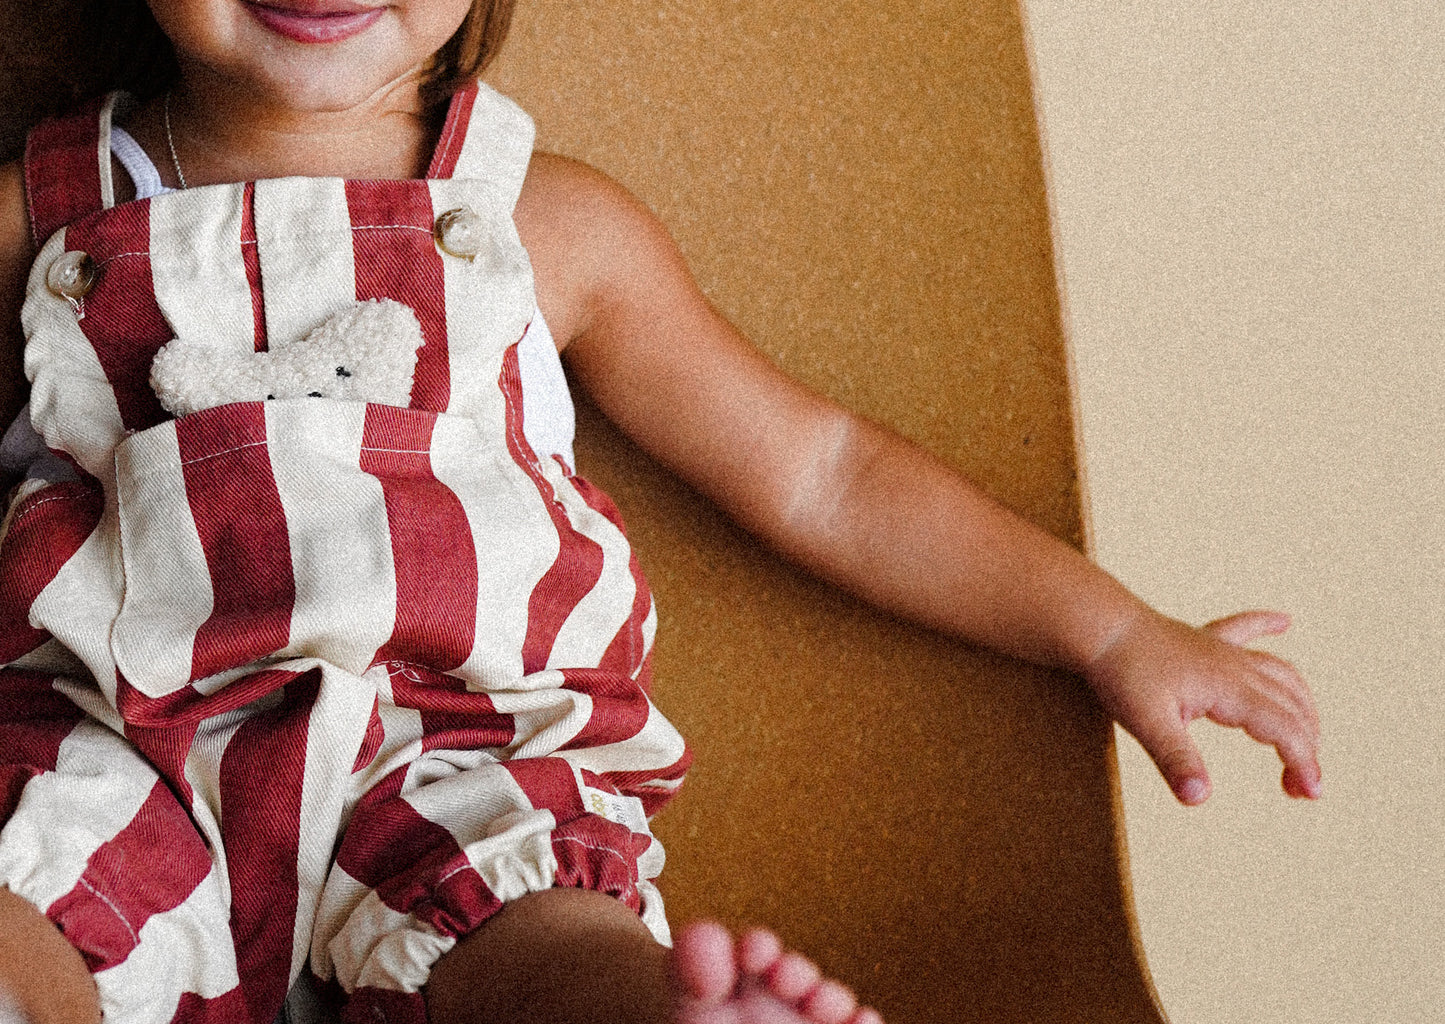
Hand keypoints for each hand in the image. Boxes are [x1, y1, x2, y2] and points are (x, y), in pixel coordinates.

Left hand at [1083, 608, 1321, 804]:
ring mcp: (1220, 650)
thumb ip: (1175, 759)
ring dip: (1300, 705)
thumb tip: (1198, 798)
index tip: (1311, 794)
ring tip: (1305, 738)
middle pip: (1291, 706)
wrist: (1099, 628)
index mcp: (1229, 688)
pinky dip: (1267, 626)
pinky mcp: (1202, 640)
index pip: (1283, 729)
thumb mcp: (1146, 723)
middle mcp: (1235, 666)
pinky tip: (1284, 621)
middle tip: (1298, 789)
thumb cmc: (1121, 673)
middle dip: (1305, 747)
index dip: (1303, 762)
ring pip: (1280, 673)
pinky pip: (1244, 628)